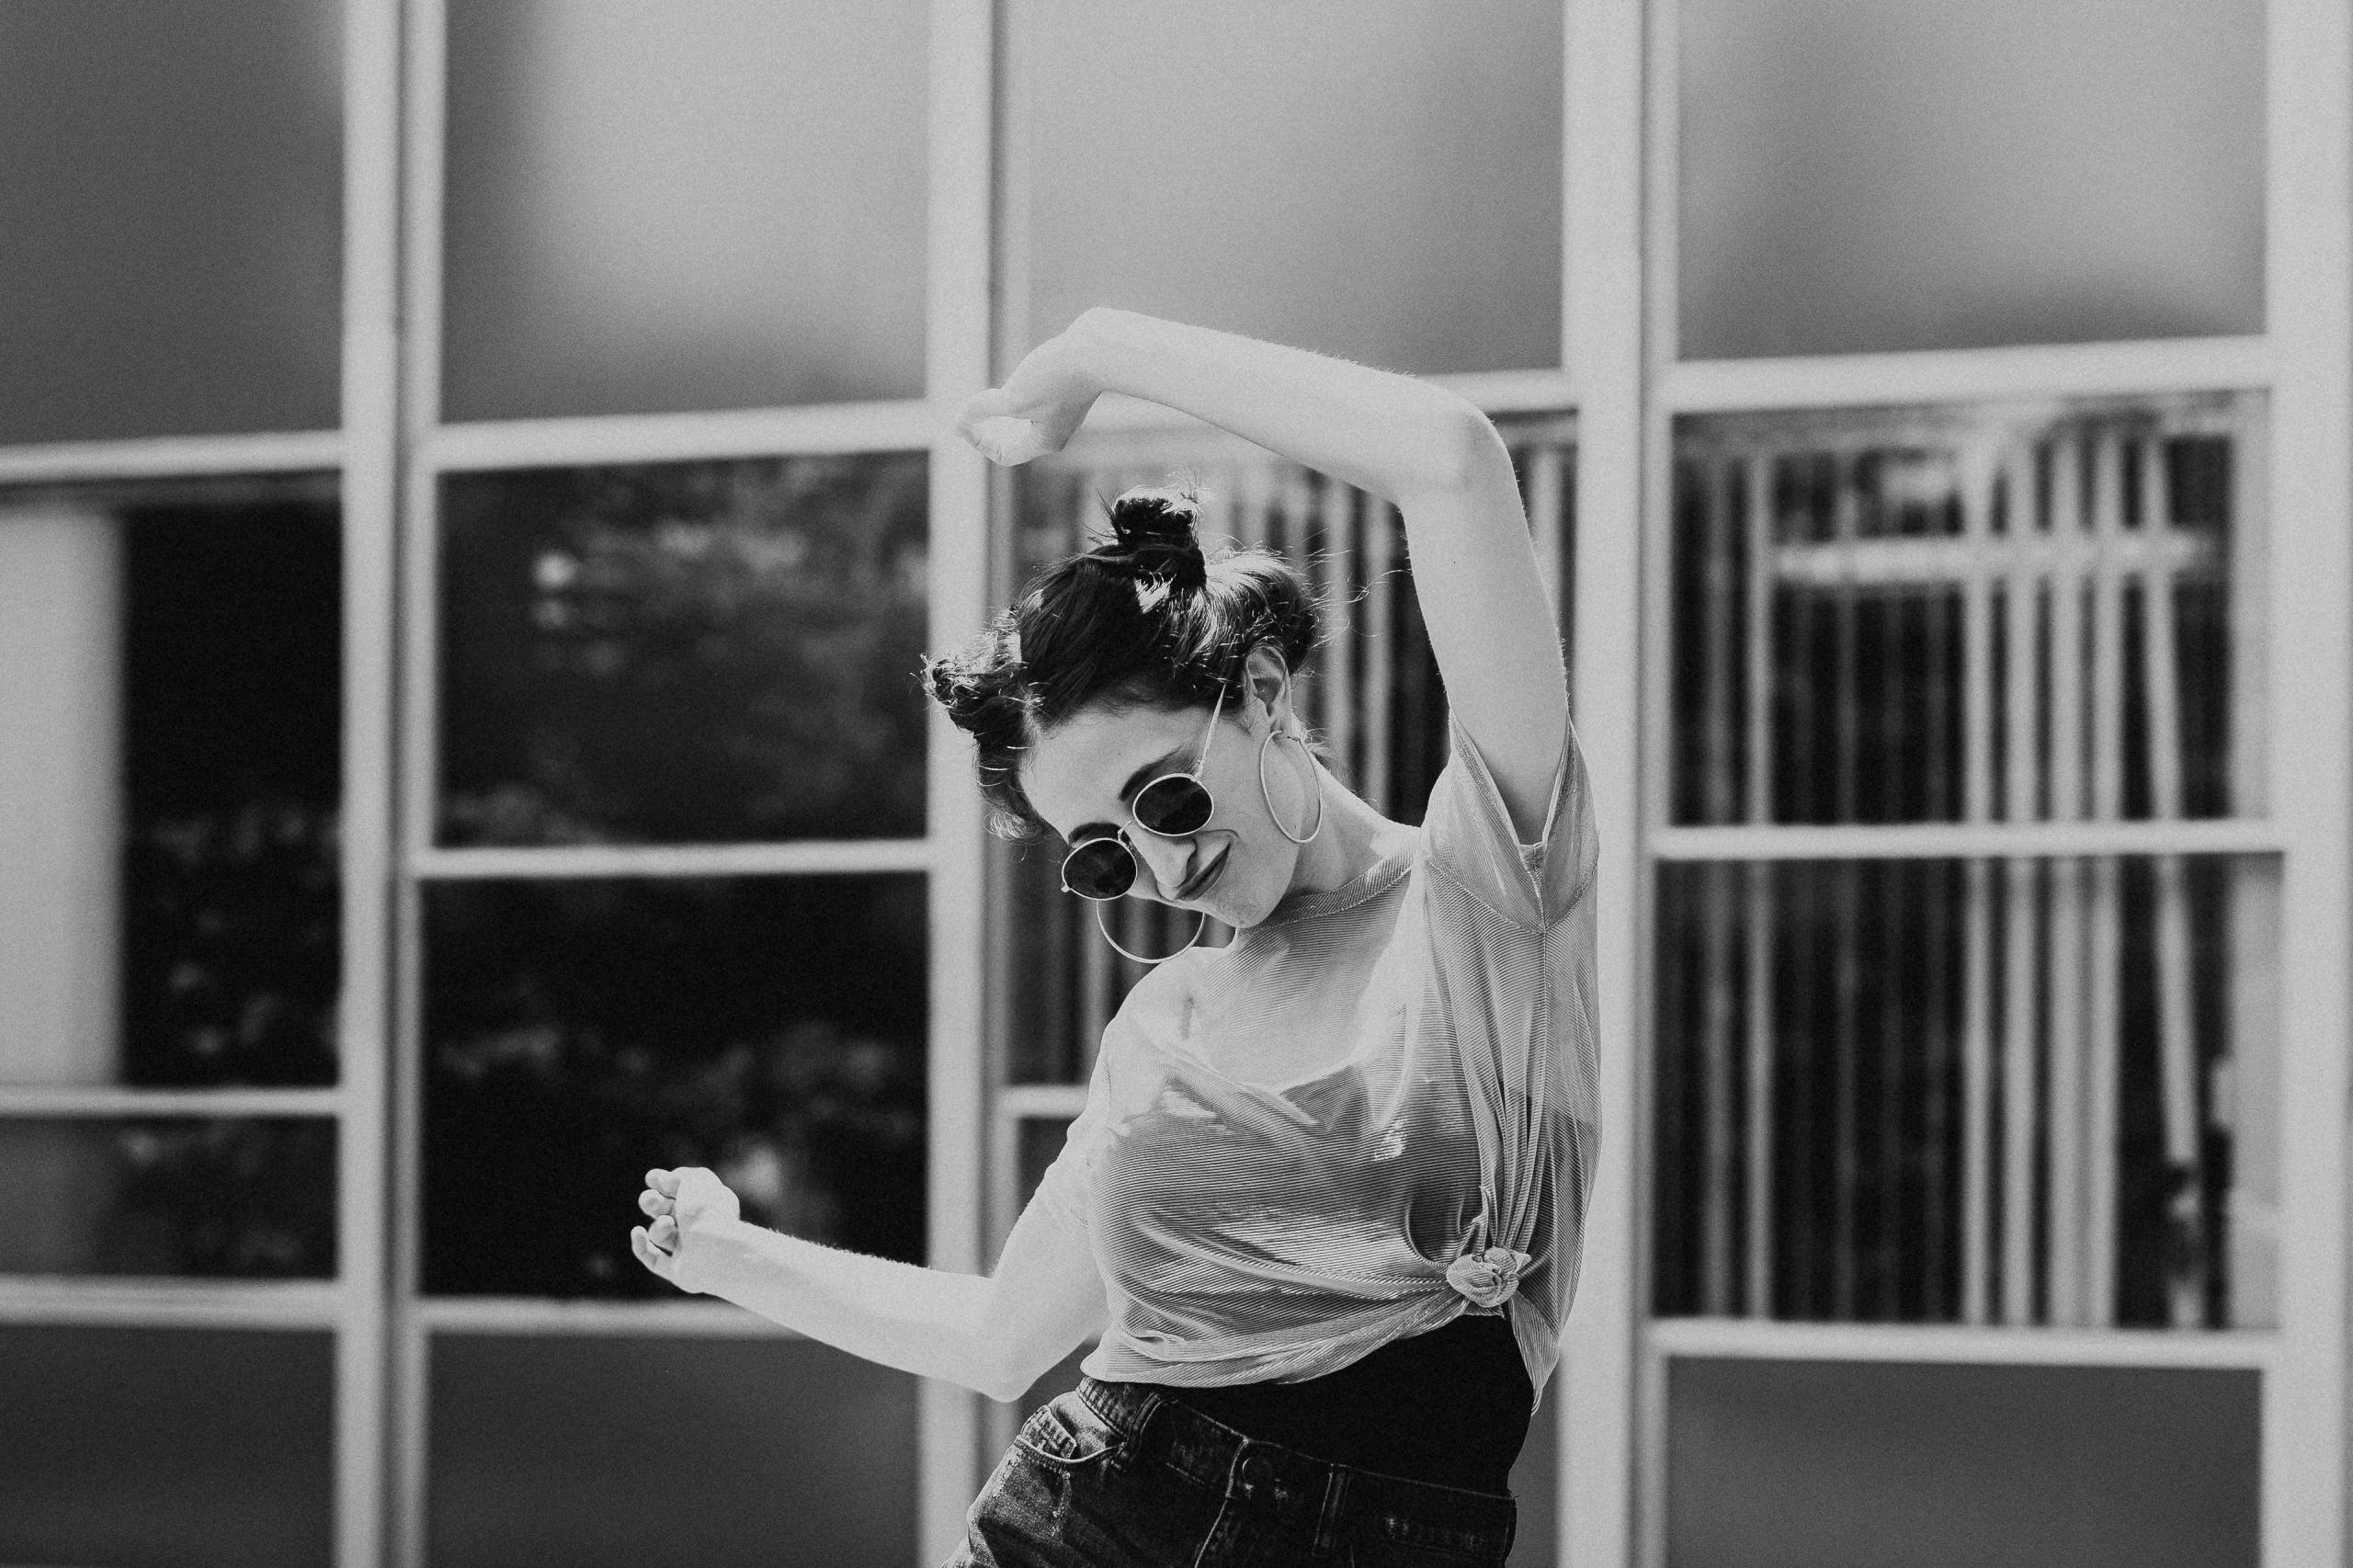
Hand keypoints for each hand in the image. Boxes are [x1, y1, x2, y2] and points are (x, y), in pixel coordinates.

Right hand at [631, 1166, 740, 1292]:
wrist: (714, 1251)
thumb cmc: (707, 1213)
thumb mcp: (697, 1180)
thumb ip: (680, 1176)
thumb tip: (664, 1181)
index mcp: (710, 1204)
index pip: (684, 1191)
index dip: (665, 1182)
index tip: (651, 1178)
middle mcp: (701, 1227)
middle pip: (667, 1212)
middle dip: (654, 1203)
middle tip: (651, 1200)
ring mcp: (690, 1250)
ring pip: (660, 1233)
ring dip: (658, 1226)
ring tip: (668, 1224)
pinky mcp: (679, 1272)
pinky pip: (653, 1259)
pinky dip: (641, 1246)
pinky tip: (637, 1232)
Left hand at [955, 327, 1102, 465]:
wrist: (1099, 347)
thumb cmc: (1058, 376)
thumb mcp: (1013, 397)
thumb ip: (983, 410)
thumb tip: (959, 421)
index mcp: (1045, 442)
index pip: (1004, 454)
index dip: (979, 441)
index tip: (965, 421)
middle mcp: (1056, 430)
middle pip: (1015, 439)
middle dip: (992, 427)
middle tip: (974, 411)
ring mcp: (1064, 408)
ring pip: (1026, 417)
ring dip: (1005, 408)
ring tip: (993, 394)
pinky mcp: (1068, 387)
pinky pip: (1037, 397)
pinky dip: (1022, 391)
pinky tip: (1019, 374)